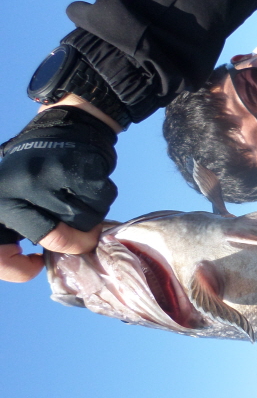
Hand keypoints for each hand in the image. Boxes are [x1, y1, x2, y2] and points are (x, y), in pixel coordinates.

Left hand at [0, 105, 117, 281]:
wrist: (63, 127)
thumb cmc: (36, 173)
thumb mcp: (13, 198)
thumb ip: (18, 230)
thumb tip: (29, 268)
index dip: (16, 269)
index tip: (34, 265)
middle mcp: (16, 187)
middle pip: (55, 238)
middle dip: (74, 243)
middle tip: (82, 241)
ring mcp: (48, 176)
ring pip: (83, 222)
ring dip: (91, 218)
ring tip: (82, 203)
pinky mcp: (77, 167)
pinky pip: (101, 201)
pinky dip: (102, 199)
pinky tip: (92, 187)